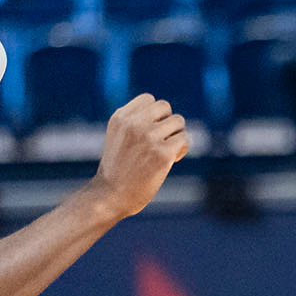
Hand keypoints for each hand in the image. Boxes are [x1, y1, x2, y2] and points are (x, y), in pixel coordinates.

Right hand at [91, 94, 188, 219]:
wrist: (110, 196)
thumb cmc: (117, 169)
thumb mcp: (119, 137)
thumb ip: (136, 122)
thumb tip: (168, 116)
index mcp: (120, 117)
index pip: (149, 99)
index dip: (155, 115)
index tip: (150, 131)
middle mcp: (134, 124)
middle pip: (165, 107)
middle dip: (167, 123)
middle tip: (160, 142)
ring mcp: (149, 137)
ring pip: (178, 122)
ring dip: (176, 136)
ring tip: (165, 151)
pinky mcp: (162, 153)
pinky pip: (184, 140)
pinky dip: (181, 150)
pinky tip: (171, 160)